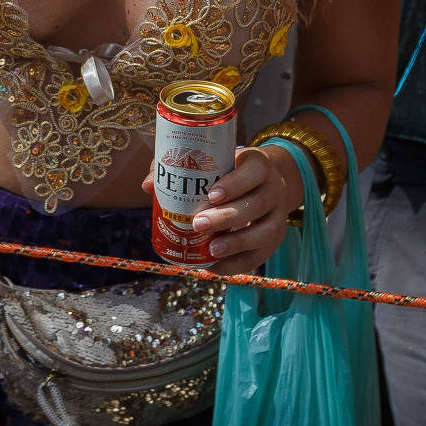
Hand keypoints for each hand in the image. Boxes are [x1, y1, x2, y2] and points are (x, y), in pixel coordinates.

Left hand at [141, 143, 301, 275]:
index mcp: (259, 164)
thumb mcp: (214, 161)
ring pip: (265, 231)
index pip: (254, 171)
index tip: (211, 194)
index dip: (235, 183)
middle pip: (257, 204)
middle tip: (198, 223)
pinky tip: (214, 265)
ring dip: (237, 243)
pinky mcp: (275, 239)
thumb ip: (180, 167)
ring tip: (210, 250)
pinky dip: (237, 264)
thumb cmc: (229, 171)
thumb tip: (147, 186)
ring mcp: (278, 215)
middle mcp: (274, 189)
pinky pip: (260, 256)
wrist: (266, 183)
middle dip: (227, 217)